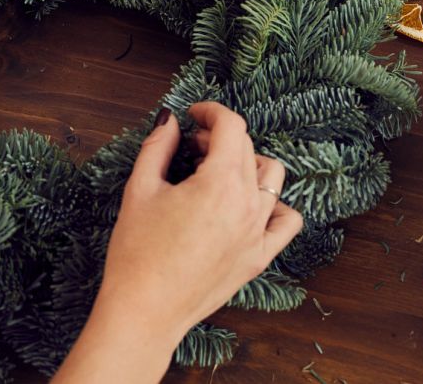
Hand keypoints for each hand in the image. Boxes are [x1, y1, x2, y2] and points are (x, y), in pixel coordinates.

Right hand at [97, 103, 303, 349]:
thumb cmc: (136, 252)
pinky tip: (248, 204)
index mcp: (218, 183)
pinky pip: (286, 221)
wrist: (144, 311)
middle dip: (219, 138)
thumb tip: (170, 120)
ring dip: (246, 164)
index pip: (232, 127)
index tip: (194, 114)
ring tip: (216, 173)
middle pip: (247, 149)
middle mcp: (247, 205)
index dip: (212, 112)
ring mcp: (257, 233)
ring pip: (271, 178)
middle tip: (190, 147)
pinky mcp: (259, 257)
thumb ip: (158, 146)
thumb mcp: (139, 189)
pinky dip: (274, 204)